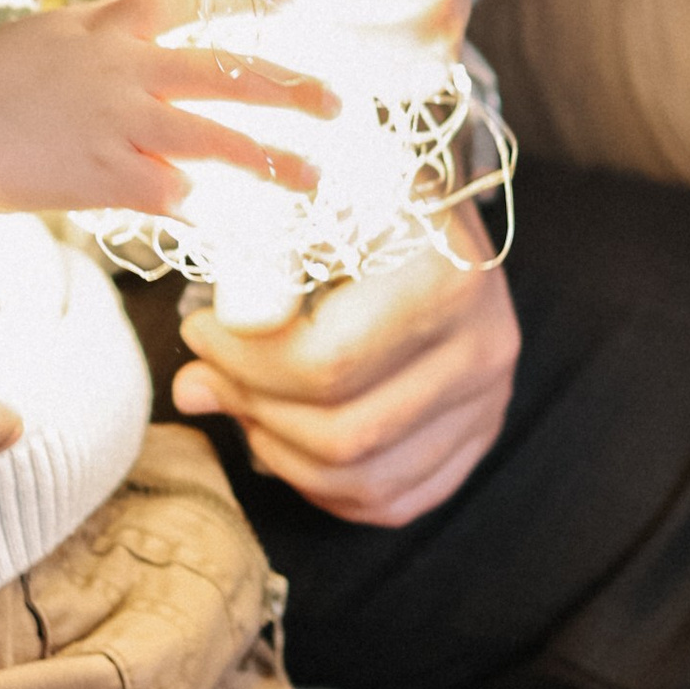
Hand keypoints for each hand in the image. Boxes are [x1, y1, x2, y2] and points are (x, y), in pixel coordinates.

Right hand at [0, 0, 338, 215]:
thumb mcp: (45, 39)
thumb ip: (100, 42)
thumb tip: (144, 52)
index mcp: (106, 26)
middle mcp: (122, 67)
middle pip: (222, 69)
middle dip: (286, 86)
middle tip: (339, 102)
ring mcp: (115, 121)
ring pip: (212, 137)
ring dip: (269, 160)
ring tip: (314, 178)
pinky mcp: (99, 173)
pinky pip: (166, 191)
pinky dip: (193, 204)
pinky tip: (213, 218)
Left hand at [171, 206, 518, 526]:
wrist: (441, 203)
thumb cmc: (367, 188)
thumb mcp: (317, 195)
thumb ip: (260, 272)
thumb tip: (200, 376)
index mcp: (446, 276)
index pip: (328, 360)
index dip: (244, 360)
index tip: (199, 330)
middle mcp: (483, 346)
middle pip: (344, 431)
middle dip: (254, 408)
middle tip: (207, 373)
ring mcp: (490, 399)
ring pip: (365, 479)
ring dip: (282, 452)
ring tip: (242, 402)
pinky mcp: (480, 434)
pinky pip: (394, 500)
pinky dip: (325, 486)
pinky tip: (285, 439)